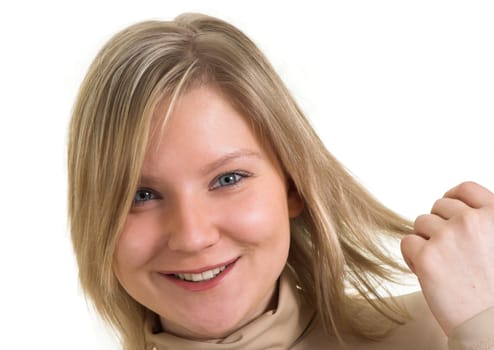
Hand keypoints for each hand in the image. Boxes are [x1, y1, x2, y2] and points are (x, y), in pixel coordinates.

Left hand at [401, 181, 493, 335]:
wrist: (493, 326)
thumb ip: (485, 224)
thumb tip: (460, 210)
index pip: (464, 189)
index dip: (452, 198)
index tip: (447, 213)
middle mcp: (472, 221)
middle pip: (438, 207)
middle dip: (438, 225)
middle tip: (447, 251)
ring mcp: (448, 236)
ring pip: (420, 223)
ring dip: (425, 241)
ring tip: (440, 265)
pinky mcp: (427, 256)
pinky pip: (407, 242)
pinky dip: (412, 256)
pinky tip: (426, 271)